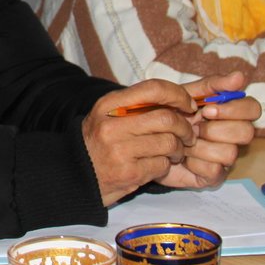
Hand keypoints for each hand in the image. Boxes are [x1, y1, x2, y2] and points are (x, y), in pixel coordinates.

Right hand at [83, 80, 197, 205]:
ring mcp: (120, 150)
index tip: (189, 105)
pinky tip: (158, 165)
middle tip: (188, 135)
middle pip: (166, 118)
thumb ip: (137, 105)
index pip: (154, 89)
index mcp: (110, 104)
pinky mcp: (129, 173)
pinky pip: (162, 165)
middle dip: (185, 128)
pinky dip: (166, 165)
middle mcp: (113, 125)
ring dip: (179, 149)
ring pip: (169, 143)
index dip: (178, 95)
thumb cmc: (99, 143)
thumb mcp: (109, 115)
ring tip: (174, 153)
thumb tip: (179, 99)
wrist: (75, 176)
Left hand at [155, 72, 260, 188]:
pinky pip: (214, 170)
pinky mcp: (214, 176)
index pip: (253, 109)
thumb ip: (214, 85)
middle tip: (195, 127)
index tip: (207, 109)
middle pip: (246, 133)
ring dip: (201, 147)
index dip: (234, 109)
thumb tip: (240, 76)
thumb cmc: (170, 113)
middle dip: (215, 129)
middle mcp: (234, 135)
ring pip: (230, 153)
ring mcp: (225, 157)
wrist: (147, 137)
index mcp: (231, 112)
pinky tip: (184, 158)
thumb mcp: (188, 93)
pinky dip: (194, 162)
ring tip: (185, 142)